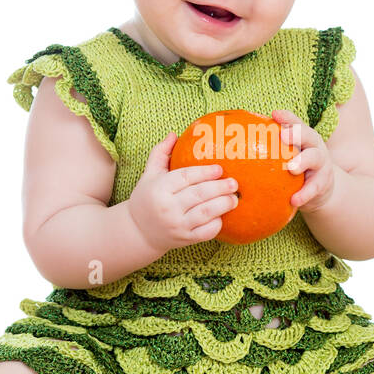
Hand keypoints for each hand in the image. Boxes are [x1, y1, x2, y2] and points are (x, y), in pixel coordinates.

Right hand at [125, 132, 238, 254]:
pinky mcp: (185, 240)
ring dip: (223, 205)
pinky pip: (206, 232)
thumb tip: (174, 134)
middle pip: (199, 194)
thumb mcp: (149, 174)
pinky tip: (223, 215)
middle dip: (220, 188)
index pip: (185, 177)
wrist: (139, 232)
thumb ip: (161, 153)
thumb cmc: (147, 198)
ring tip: (234, 198)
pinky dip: (217, 224)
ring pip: (205, 213)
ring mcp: (177, 225)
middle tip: (234, 182)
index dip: (204, 172)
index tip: (219, 169)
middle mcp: (168, 208)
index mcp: (159, 189)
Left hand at [271, 109, 339, 213]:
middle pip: (308, 135)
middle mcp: (314, 146)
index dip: (287, 117)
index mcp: (303, 137)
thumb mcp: (286, 155)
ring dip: (303, 161)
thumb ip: (269, 149)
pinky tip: (294, 200)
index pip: (295, 123)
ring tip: (292, 168)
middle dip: (296, 134)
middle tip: (282, 136)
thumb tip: (235, 145)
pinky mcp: (324, 182)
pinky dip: (305, 194)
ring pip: (315, 158)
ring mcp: (321, 163)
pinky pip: (315, 187)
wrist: (320, 188)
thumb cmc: (295, 167)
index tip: (274, 114)